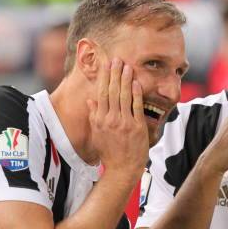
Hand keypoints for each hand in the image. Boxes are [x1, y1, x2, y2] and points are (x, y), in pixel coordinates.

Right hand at [87, 58, 147, 179]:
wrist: (122, 168)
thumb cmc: (109, 152)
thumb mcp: (97, 133)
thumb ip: (94, 115)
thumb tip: (90, 99)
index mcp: (99, 119)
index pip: (101, 94)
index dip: (104, 78)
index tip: (106, 65)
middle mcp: (110, 119)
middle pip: (112, 91)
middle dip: (114, 74)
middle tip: (117, 59)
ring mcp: (124, 123)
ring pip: (124, 96)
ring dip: (125, 79)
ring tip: (126, 66)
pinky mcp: (137, 127)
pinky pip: (136, 107)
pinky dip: (136, 94)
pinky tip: (136, 82)